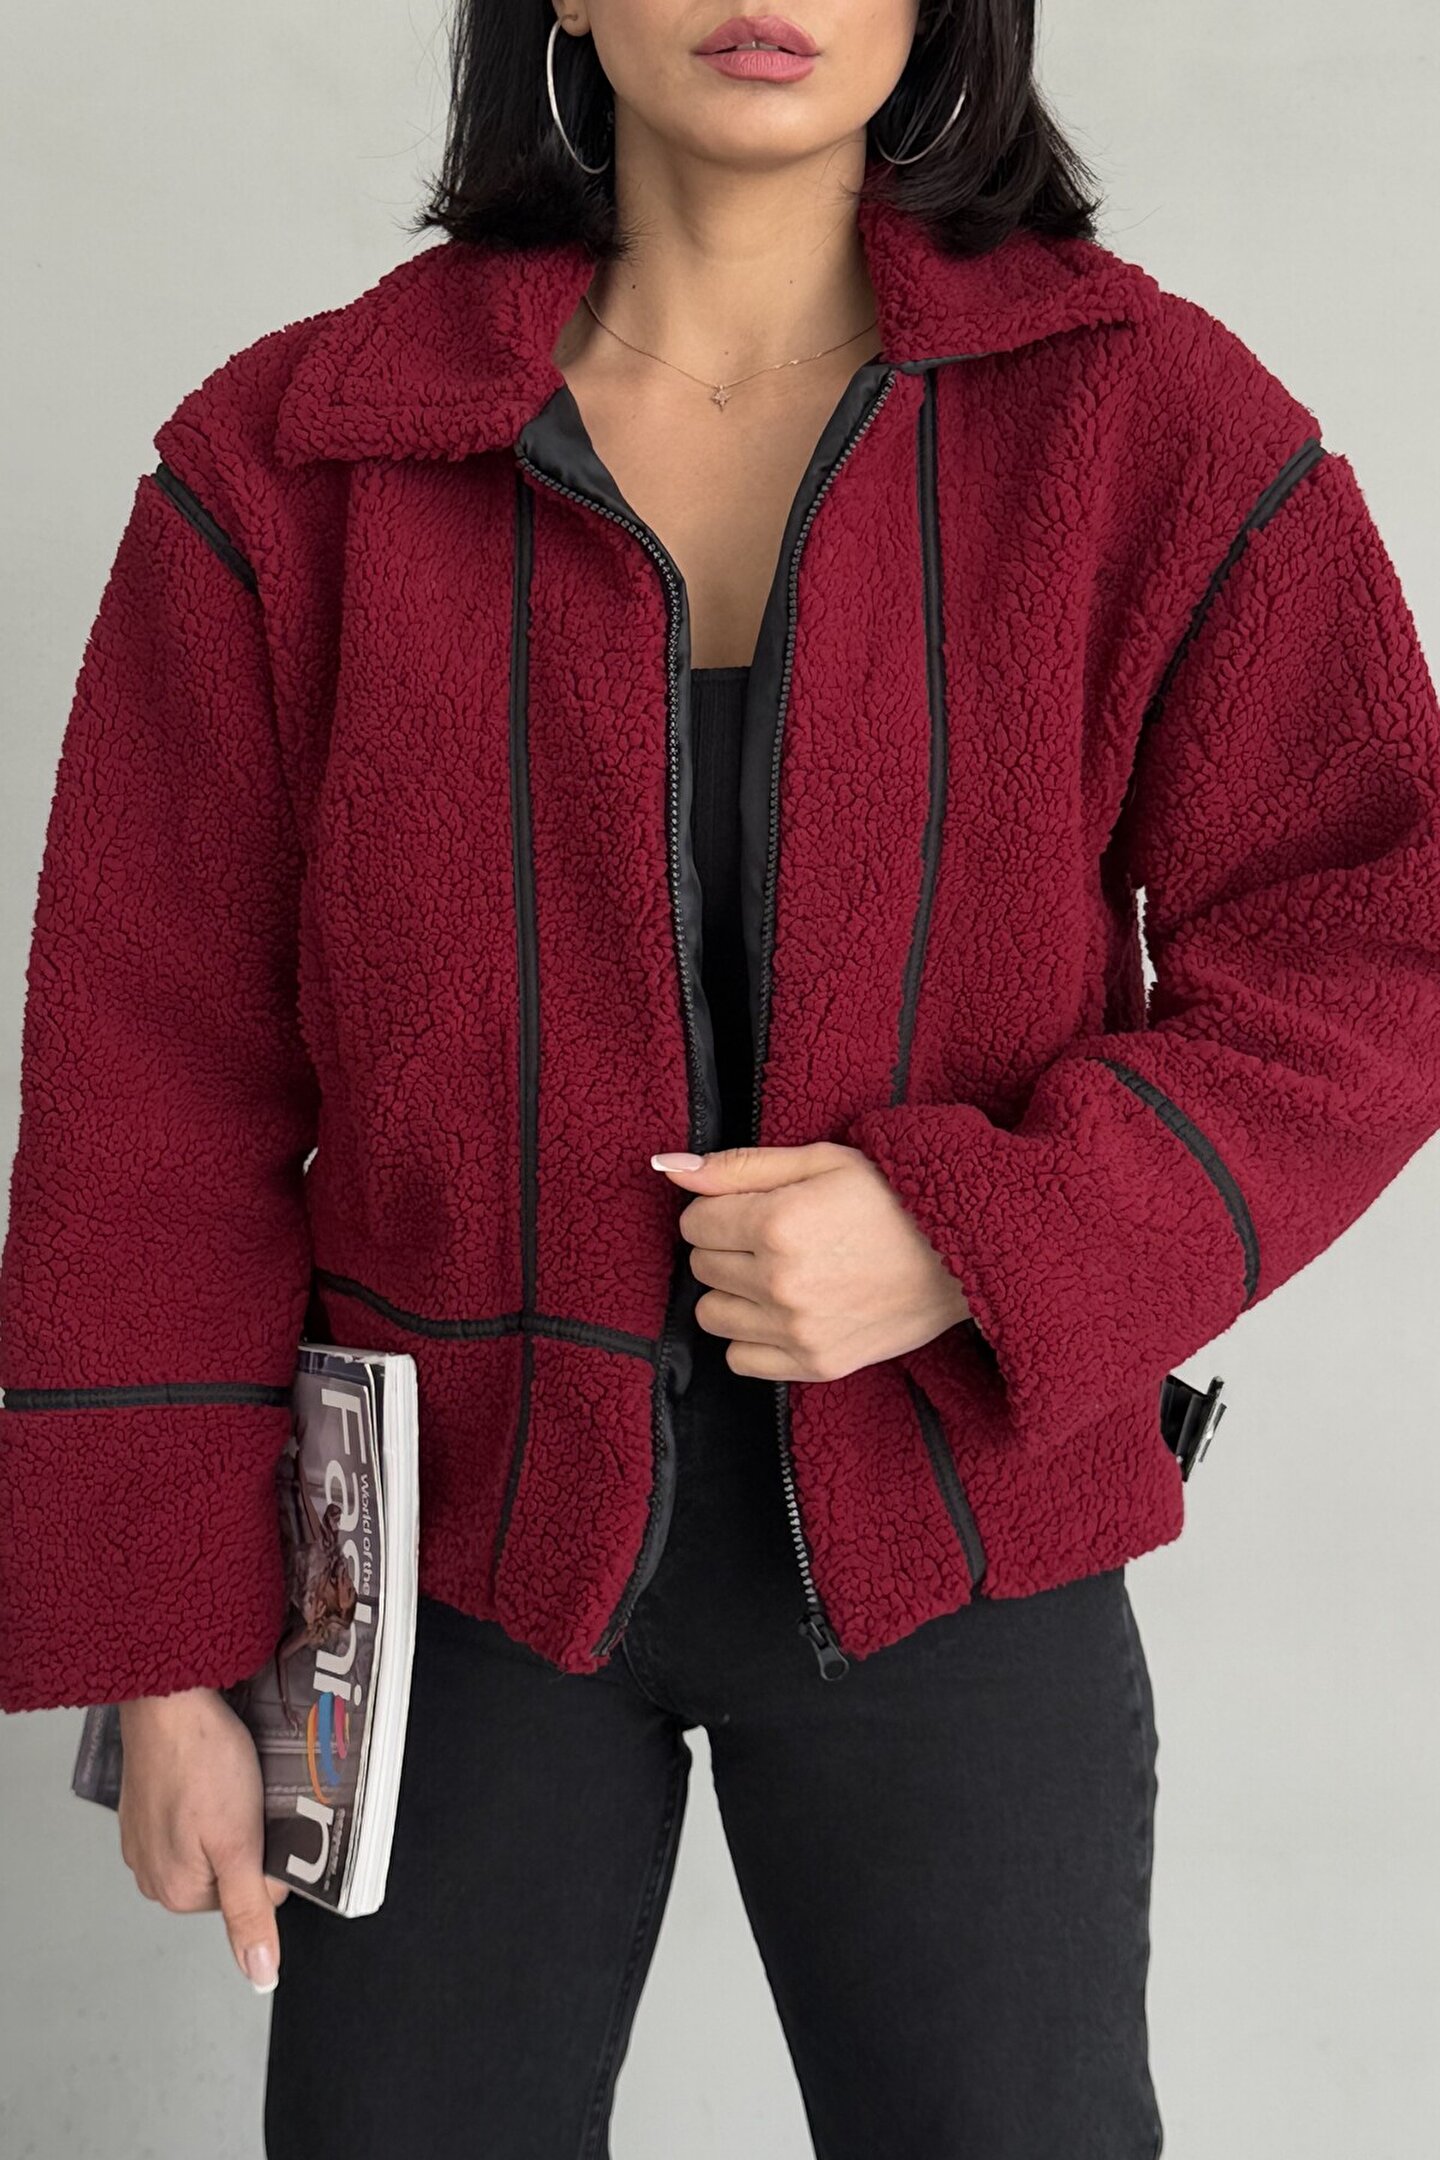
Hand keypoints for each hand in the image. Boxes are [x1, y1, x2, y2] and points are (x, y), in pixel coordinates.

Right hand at [118, 1687, 289, 1992]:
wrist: (168, 1699)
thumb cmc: (204, 1760)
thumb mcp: (241, 1844)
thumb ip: (249, 1912)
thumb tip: (259, 1974)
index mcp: (178, 1893)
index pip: (254, 1895)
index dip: (270, 1857)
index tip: (262, 1823)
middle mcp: (154, 1874)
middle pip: (232, 1870)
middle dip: (249, 1836)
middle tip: (248, 1796)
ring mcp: (144, 1839)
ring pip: (212, 1841)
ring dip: (230, 1814)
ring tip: (230, 1778)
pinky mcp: (145, 1806)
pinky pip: (192, 1814)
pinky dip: (208, 1795)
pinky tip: (212, 1769)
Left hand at [651, 1142, 971, 1381]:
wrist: (962, 1252)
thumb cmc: (892, 1197)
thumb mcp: (820, 1160)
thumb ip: (739, 1166)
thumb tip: (669, 1167)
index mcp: (776, 1224)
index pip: (694, 1222)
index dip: (719, 1210)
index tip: (754, 1208)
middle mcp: (780, 1282)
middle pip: (702, 1267)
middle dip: (727, 1247)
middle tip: (774, 1238)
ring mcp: (798, 1330)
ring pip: (712, 1315)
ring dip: (734, 1293)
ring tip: (778, 1274)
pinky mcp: (817, 1365)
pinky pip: (741, 1360)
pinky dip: (753, 1337)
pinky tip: (785, 1311)